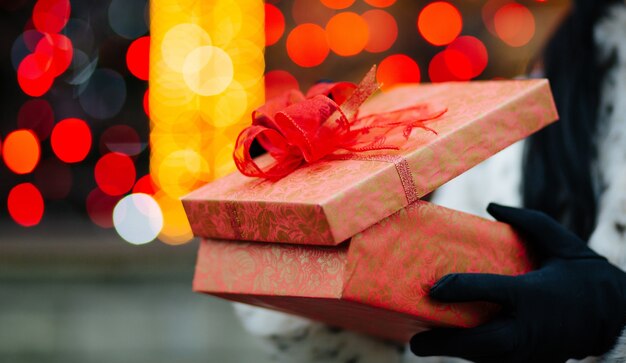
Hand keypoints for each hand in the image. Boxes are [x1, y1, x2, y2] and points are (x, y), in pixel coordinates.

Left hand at [410, 203, 625, 362]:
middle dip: (447, 343)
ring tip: (423, 344)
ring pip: (487, 358)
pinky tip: (453, 345)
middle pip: (482, 341)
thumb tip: (492, 205)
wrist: (617, 317)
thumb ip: (528, 220)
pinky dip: (474, 356)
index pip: (491, 291)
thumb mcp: (563, 242)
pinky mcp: (534, 361)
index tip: (433, 289)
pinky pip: (497, 362)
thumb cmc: (585, 276)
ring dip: (455, 353)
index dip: (459, 290)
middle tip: (415, 341)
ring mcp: (533, 350)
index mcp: (534, 293)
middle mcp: (531, 326)